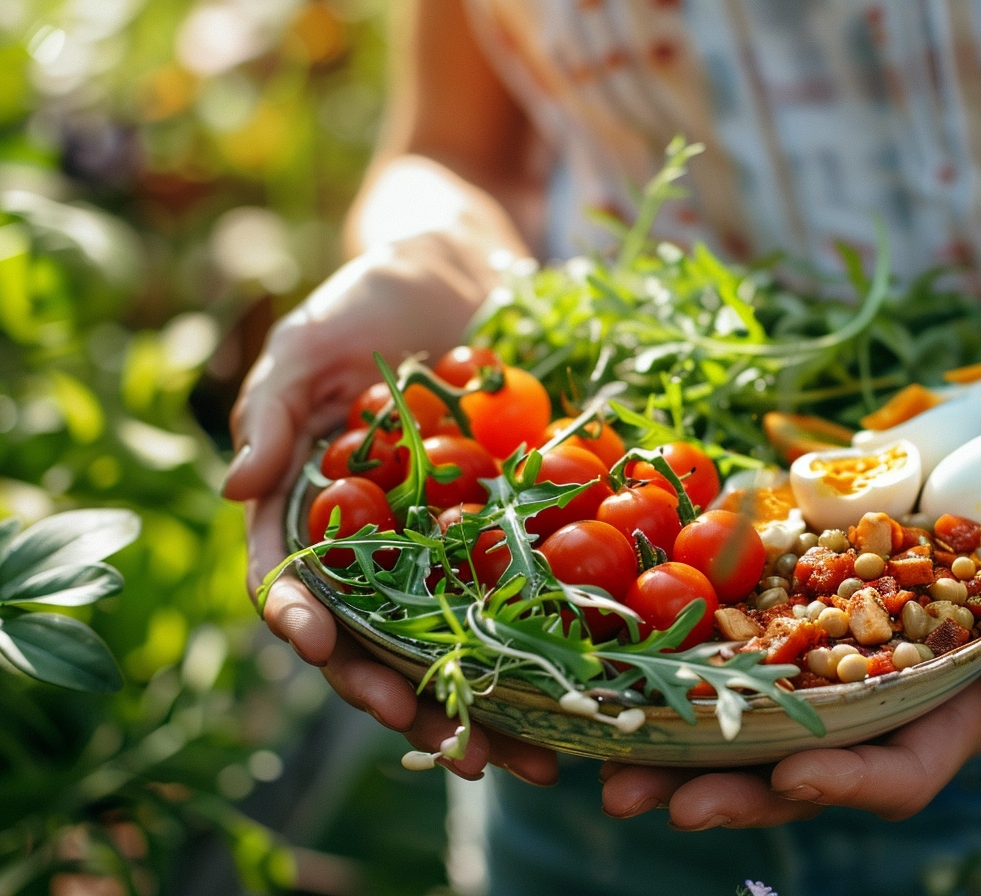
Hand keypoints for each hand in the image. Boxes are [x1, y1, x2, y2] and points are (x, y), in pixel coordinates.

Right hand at [224, 232, 558, 784]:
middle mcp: (372, 544)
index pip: (292, 580)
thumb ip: (270, 410)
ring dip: (482, 703)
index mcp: (308, 509)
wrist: (462, 274)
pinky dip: (545, 648)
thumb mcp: (310, 342)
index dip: (302, 621)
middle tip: (441, 741)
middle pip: (376, 639)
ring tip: (521, 755)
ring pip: (453, 641)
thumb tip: (230, 487)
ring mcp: (441, 544)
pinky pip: (523, 597)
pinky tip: (580, 694)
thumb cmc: (369, 298)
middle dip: (401, 697)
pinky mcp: (506, 532)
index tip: (321, 649)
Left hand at [599, 432, 980, 827]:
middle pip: (800, 760)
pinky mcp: (804, 596)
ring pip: (752, 710)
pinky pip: (739, 633)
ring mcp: (837, 648)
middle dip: (725, 786)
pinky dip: (685, 651)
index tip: (790, 778)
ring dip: (678, 738)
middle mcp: (885, 693)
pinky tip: (623, 657)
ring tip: (602, 760)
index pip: (902, 769)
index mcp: (956, 708)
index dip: (847, 784)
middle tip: (641, 801)